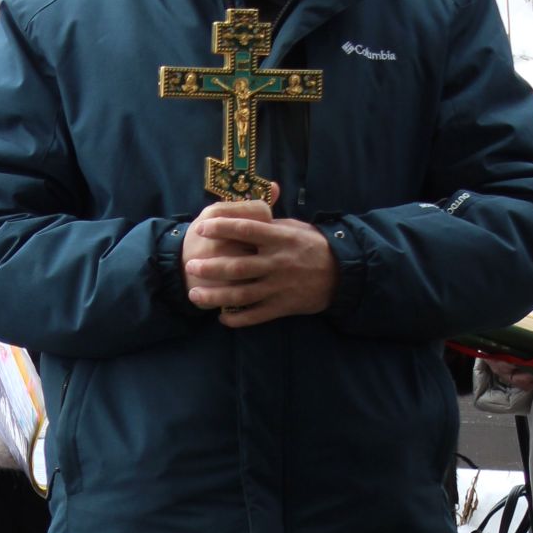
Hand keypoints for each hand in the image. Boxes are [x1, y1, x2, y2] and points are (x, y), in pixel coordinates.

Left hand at [182, 196, 339, 327]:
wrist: (342, 273)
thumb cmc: (313, 245)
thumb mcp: (294, 227)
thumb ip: (268, 223)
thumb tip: (242, 213)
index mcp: (280, 238)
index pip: (246, 230)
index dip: (222, 228)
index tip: (202, 228)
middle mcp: (277, 263)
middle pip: (238, 266)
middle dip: (211, 268)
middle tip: (190, 266)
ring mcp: (279, 287)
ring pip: (242, 295)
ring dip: (216, 297)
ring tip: (195, 295)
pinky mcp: (283, 306)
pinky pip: (255, 316)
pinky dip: (236, 319)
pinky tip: (221, 318)